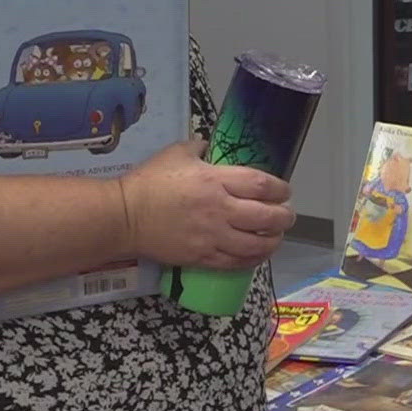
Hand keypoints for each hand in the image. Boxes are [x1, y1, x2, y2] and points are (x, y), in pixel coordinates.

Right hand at [115, 139, 294, 269]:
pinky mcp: (202, 257)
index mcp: (214, 180)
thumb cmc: (150, 182)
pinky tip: (258, 254)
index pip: (261, 185)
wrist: (124, 216)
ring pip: (256, 244)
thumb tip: (213, 148)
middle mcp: (219, 210)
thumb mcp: (176, 153)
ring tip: (276, 236)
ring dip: (273, 241)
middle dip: (284, 217)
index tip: (285, 191)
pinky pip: (236, 262)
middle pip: (266, 217)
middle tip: (287, 215)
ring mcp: (212, 236)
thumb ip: (201, 148)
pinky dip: (253, 259)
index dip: (280, 189)